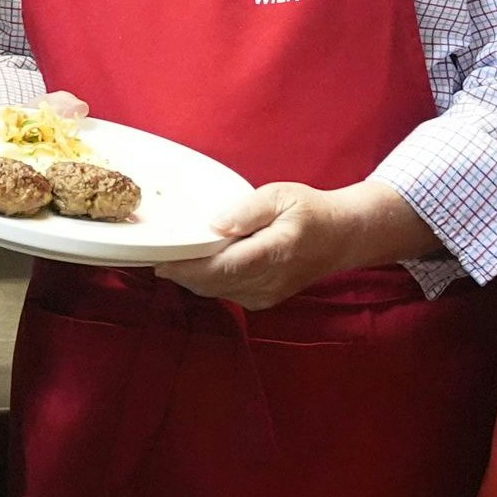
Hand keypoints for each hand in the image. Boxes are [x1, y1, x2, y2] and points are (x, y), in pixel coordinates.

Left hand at [158, 181, 436, 309]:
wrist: (343, 238)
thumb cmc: (313, 212)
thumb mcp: (282, 196)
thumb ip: (247, 210)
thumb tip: (216, 224)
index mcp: (273, 254)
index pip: (220, 268)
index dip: (185, 267)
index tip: (158, 259)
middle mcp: (268, 282)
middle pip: (211, 284)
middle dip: (180, 272)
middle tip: (152, 254)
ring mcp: (265, 295)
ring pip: (214, 292)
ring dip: (190, 277)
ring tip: (170, 256)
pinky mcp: (262, 300)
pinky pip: (225, 293)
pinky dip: (206, 281)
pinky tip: (196, 264)